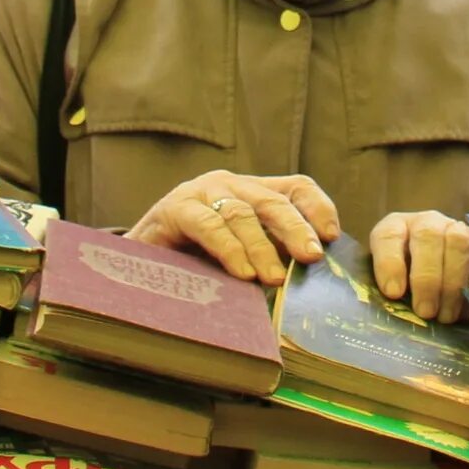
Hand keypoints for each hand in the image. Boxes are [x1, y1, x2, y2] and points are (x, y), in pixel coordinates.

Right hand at [124, 172, 337, 285]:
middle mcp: (230, 185)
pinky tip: (242, 272)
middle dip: (296, 229)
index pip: (296, 187)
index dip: (317, 207)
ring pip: (242, 214)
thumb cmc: (195, 261)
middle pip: (273, 201)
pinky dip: (229, 249)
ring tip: (275, 278)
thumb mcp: (239, 254)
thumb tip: (315, 282)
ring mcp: (202, 192)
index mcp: (252, 192)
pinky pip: (208, 225)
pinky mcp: (176, 208)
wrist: (137, 262)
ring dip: (262, 248)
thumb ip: (270, 256)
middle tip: (312, 257)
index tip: (331, 236)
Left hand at [373, 211, 468, 323]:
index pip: (388, 235)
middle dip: (426, 277)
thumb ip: (391, 294)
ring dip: (452, 282)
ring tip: (446, 315)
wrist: (436, 287)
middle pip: (427, 235)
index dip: (389, 262)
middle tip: (425, 311)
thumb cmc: (407, 290)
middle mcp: (426, 223)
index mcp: (395, 229)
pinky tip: (468, 306)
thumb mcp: (393, 288)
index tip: (393, 292)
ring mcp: (456, 230)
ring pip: (458, 241)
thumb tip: (396, 308)